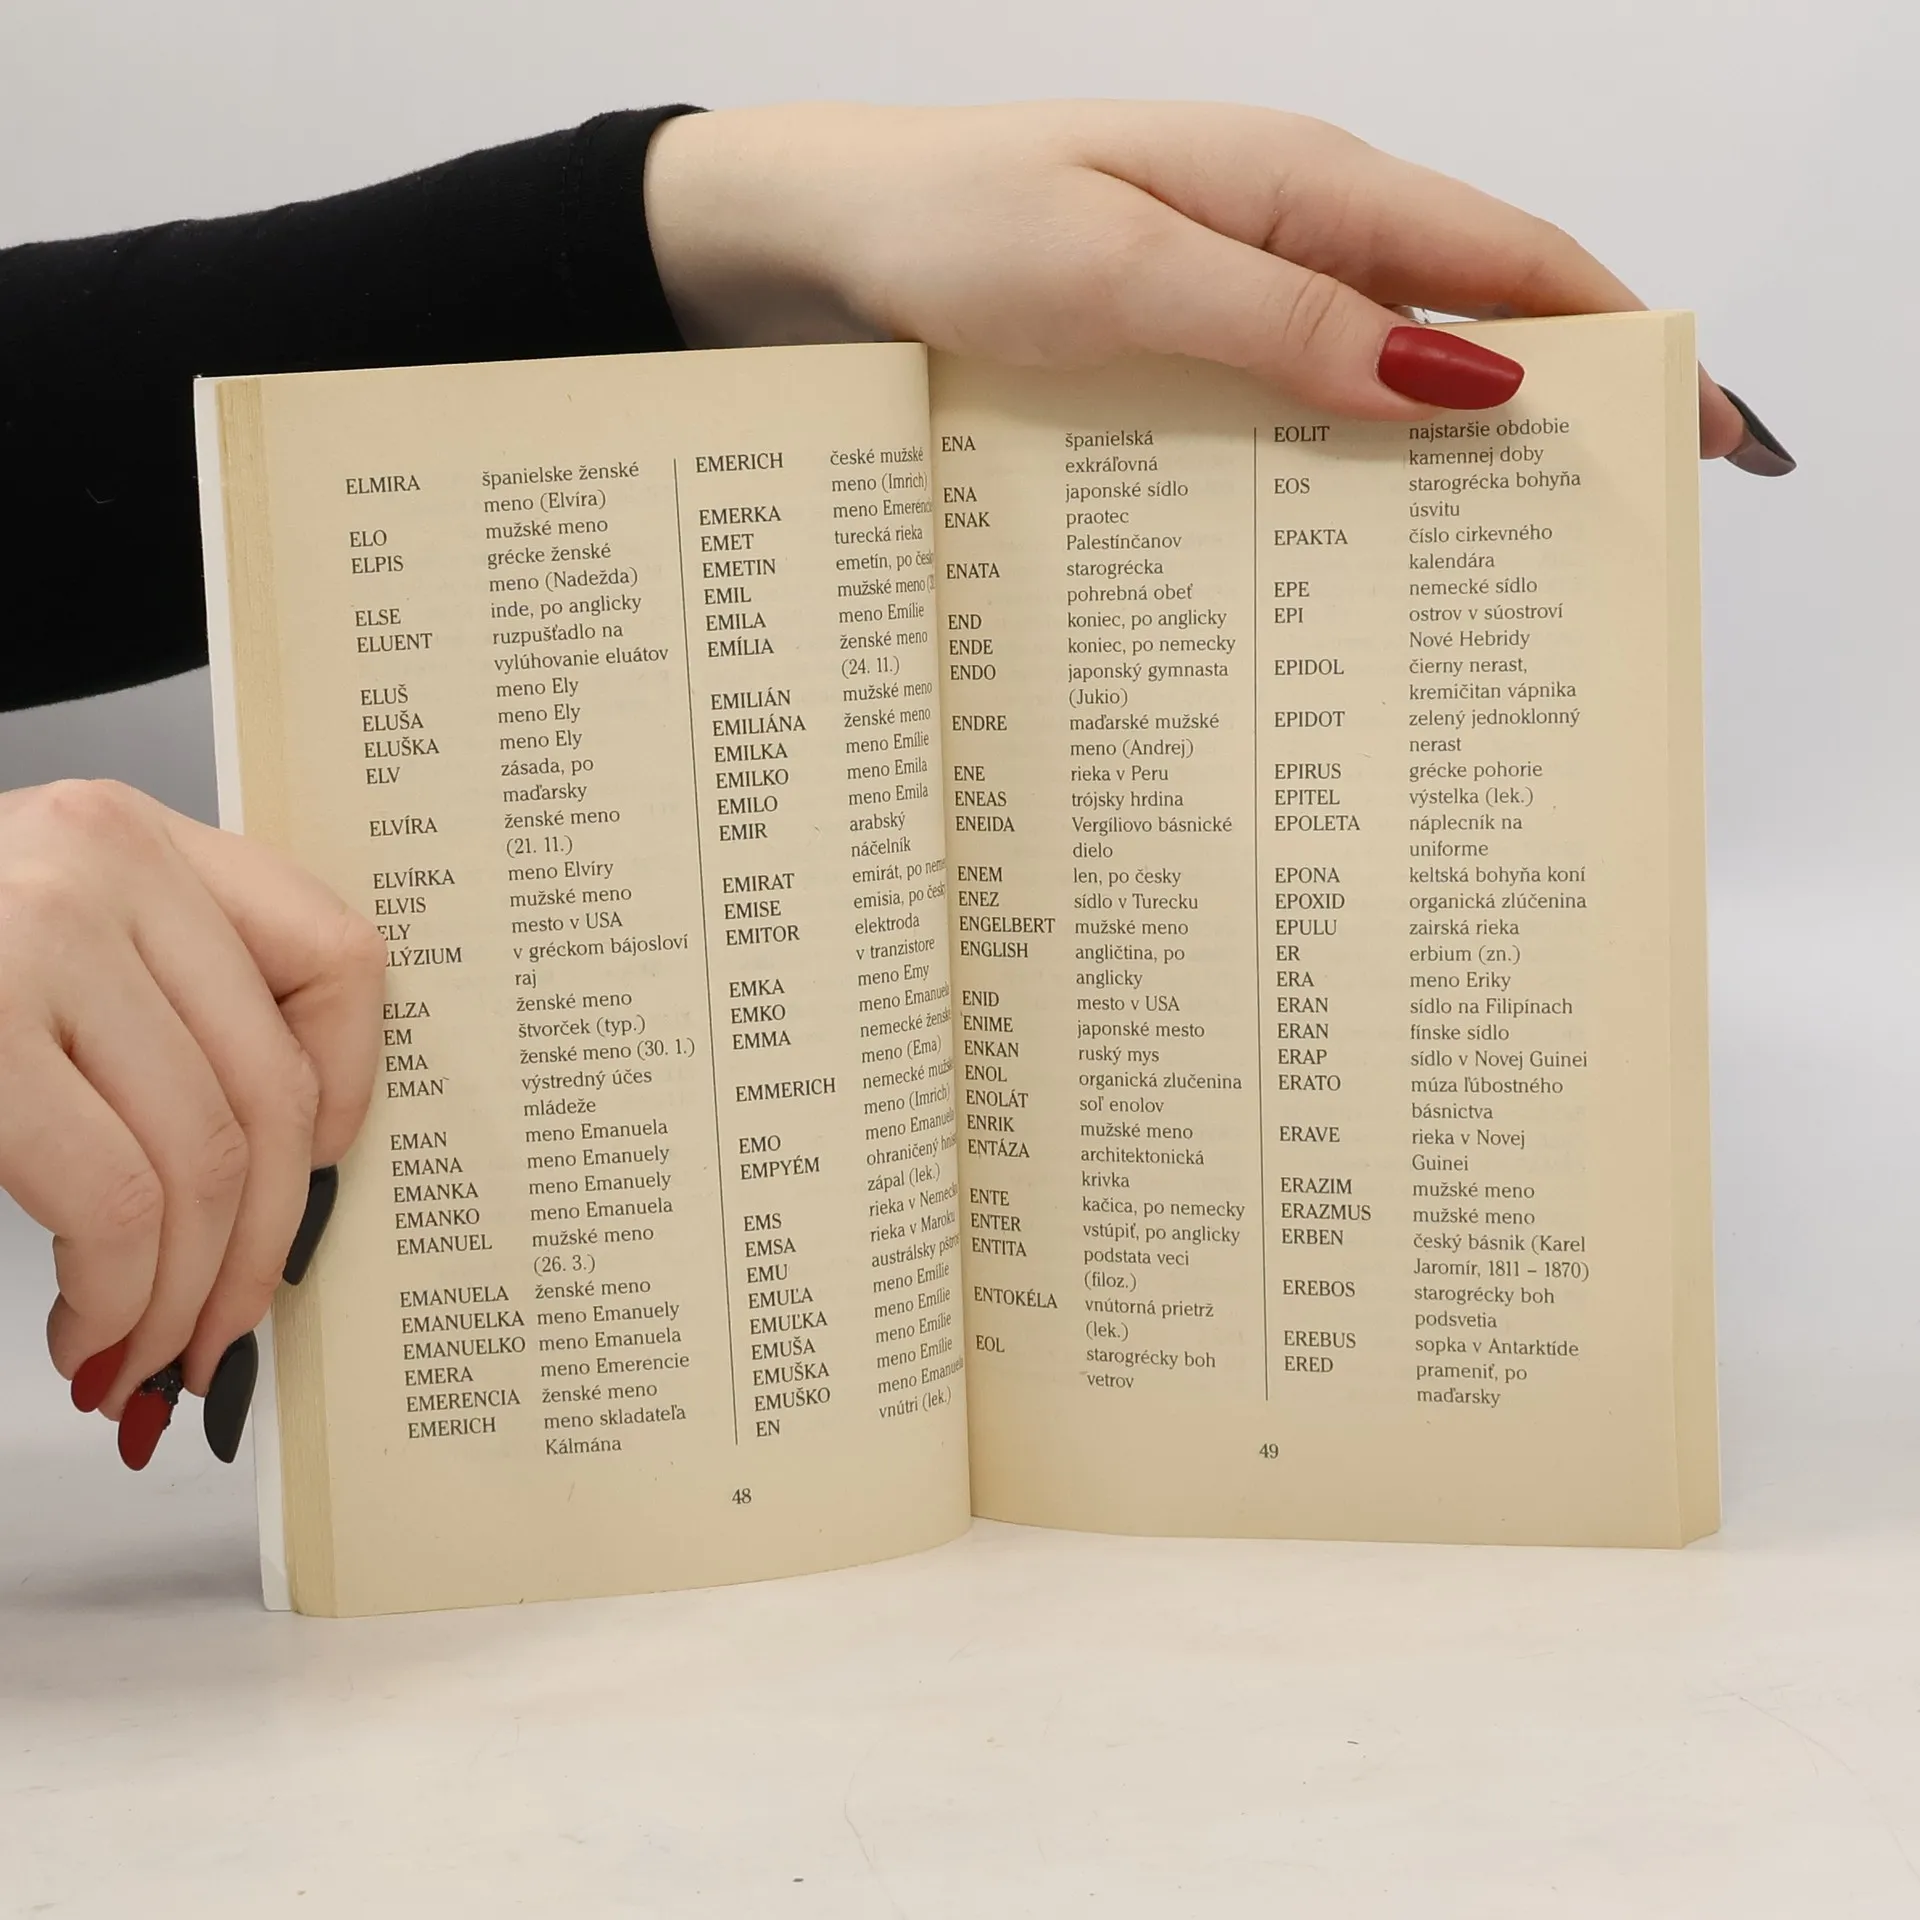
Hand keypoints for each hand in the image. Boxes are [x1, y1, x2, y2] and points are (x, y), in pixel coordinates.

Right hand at [0, 781, 382, 1417]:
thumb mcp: (37, 949)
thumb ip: (152, 1014)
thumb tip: (285, 1172)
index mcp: (131, 837)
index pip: (335, 956)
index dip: (351, 1093)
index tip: (315, 1179)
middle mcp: (97, 862)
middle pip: (275, 1091)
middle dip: (259, 1250)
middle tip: (218, 1332)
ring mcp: (30, 936)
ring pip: (207, 1161)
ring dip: (181, 1296)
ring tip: (134, 1351)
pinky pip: (115, 1200)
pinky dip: (116, 1297)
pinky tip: (79, 1326)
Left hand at [646, 100, 1783, 469]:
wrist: (802, 245)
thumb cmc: (947, 226)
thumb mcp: (1125, 270)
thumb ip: (1290, 322)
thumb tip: (1461, 382)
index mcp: (1301, 187)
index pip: (1509, 258)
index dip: (1620, 341)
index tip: (1709, 435)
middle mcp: (1279, 246)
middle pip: (1460, 330)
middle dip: (1546, 426)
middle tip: (1608, 549)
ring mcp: (1220, 314)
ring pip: (1371, 392)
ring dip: (1436, 474)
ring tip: (1494, 589)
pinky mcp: (1162, 370)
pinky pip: (1279, 426)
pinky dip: (1329, 486)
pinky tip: (1341, 565)